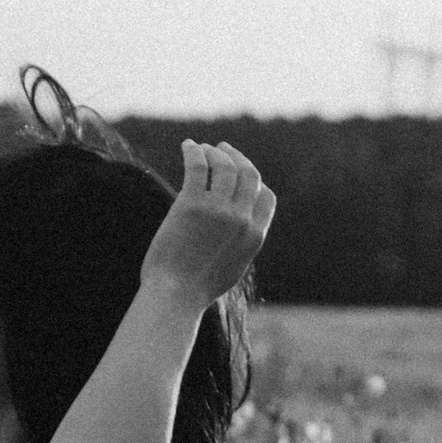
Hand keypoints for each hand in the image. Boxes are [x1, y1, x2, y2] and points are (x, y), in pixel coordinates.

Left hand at [141, 140, 275, 306]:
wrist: (175, 296)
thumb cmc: (196, 289)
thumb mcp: (231, 269)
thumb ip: (239, 245)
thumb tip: (237, 232)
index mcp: (255, 236)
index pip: (266, 197)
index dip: (255, 181)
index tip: (240, 172)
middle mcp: (241, 220)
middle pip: (249, 175)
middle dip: (238, 157)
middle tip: (222, 148)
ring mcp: (218, 211)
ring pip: (225, 166)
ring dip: (214, 152)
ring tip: (201, 148)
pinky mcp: (192, 204)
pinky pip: (198, 166)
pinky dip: (194, 151)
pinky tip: (188, 146)